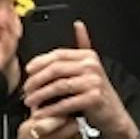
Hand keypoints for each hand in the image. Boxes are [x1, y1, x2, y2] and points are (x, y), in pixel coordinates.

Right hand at [6, 112, 79, 138]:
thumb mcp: (23, 132)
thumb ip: (37, 115)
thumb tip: (48, 99)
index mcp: (29, 129)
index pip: (56, 112)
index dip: (64, 110)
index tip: (65, 109)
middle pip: (71, 122)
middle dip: (72, 121)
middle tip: (69, 124)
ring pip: (77, 135)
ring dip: (75, 134)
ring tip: (66, 138)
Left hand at [22, 21, 139, 138]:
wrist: (113, 114)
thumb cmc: (98, 92)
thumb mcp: (91, 66)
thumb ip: (83, 45)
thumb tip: (77, 24)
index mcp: (88, 56)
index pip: (58, 55)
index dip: (39, 62)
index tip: (27, 71)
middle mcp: (91, 66)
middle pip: (55, 69)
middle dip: (36, 80)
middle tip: (26, 89)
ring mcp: (93, 82)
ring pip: (58, 86)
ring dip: (40, 95)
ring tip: (30, 101)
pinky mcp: (93, 98)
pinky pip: (66, 103)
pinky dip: (51, 109)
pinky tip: (42, 113)